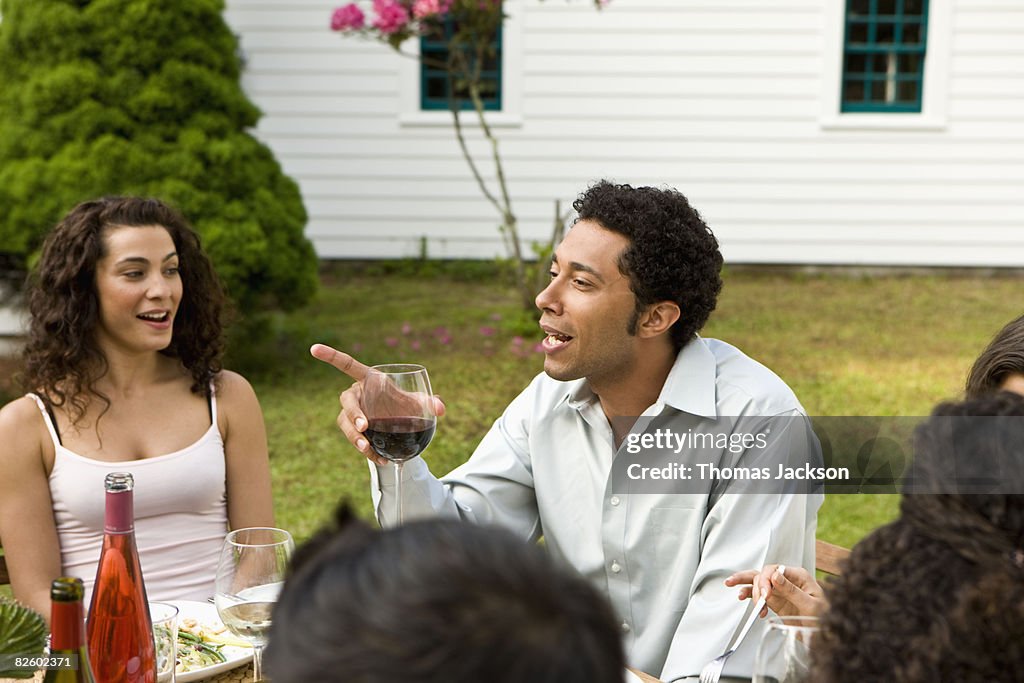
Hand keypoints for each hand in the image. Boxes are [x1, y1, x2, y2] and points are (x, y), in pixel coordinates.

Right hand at [310, 344, 445, 465]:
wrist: (403, 427)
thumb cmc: (407, 406)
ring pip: (345, 422)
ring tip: (366, 448)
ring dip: (353, 435)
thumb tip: (441, 408)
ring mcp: (354, 413)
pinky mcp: (354, 430)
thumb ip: (431, 403)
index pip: (348, 365)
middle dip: (353, 413)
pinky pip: (354, 439)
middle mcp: (358, 394)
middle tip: (364, 427)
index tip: (313, 348)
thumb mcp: (420, 404)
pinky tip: (380, 458)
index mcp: (370, 379)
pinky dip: (366, 450)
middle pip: (347, 400)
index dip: (331, 356)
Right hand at [724, 564, 825, 617]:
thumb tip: (775, 576)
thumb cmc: (825, 618)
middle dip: (754, 583)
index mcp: (798, 576)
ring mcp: (780, 591)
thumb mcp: (811, 604)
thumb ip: (792, 590)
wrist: (827, 635)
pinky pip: (759, 595)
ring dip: (746, 586)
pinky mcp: (776, 601)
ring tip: (738, 593)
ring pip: (758, 582)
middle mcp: (787, 581)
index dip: (765, 581)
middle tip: (747, 594)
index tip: (765, 596)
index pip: (774, 570)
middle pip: (763, 574)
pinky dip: (750, 596)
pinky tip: (743, 598)